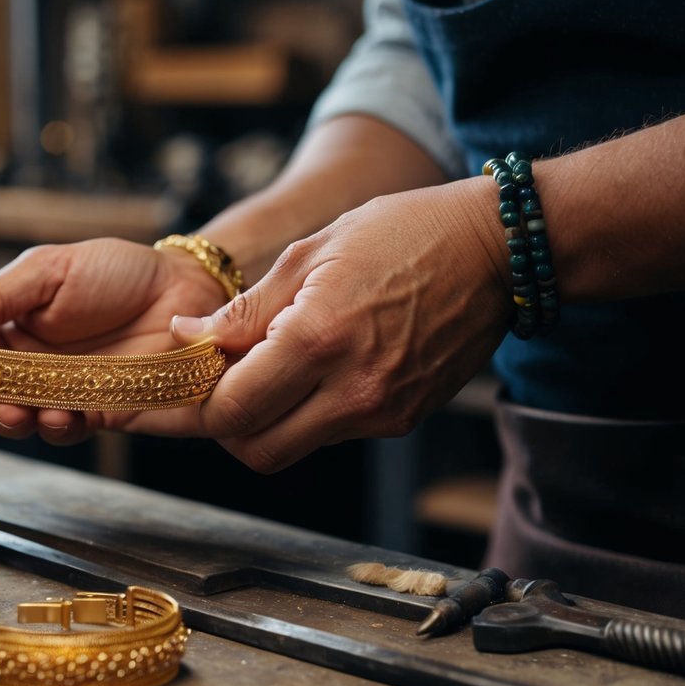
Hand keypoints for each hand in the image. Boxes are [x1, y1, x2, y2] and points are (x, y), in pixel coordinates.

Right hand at [0, 236, 228, 443]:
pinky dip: (55, 428)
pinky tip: (56, 416)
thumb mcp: (50, 270)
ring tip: (16, 412)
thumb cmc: (119, 272)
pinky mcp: (97, 411)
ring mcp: (62, 390)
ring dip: (11, 421)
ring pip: (21, 418)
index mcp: (10, 325)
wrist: (186, 289)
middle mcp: (31, 363)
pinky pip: (66, 429)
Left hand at [172, 178, 509, 471]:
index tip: (196, 375)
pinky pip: (335, 433)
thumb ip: (244, 309)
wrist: (498, 249)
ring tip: (276, 367)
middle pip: (257, 451)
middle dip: (230, 426)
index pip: (232, 410)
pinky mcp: (405, 419)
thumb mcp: (311, 253)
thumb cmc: (400, 234)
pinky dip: (312, 412)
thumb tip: (186, 336)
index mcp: (319, 339)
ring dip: (271, 420)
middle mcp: (352, 390)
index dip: (201, 401)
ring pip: (295, 446)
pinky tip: (322, 367)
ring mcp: (383, 412)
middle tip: (227, 385)